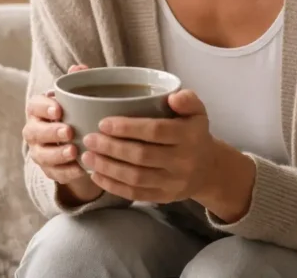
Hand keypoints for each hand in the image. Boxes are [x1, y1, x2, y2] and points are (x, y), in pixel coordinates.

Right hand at [23, 65, 102, 203]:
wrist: (79, 141)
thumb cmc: (76, 113)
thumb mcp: (78, 97)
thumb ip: (77, 82)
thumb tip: (79, 68)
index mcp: (38, 109)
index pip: (34, 106)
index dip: (44, 108)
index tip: (59, 109)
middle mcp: (34, 130)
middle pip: (35, 132)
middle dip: (50, 132)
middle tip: (69, 131)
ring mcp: (39, 152)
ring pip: (42, 155)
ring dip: (57, 154)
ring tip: (73, 152)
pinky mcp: (49, 170)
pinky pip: (54, 173)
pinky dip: (66, 172)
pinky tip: (80, 169)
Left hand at [81, 89, 222, 204]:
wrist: (209, 169)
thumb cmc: (194, 133)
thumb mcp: (197, 112)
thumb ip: (187, 100)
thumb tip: (172, 97)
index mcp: (189, 136)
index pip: (155, 131)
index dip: (127, 128)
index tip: (103, 123)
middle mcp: (183, 161)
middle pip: (141, 156)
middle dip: (111, 148)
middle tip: (89, 139)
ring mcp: (174, 182)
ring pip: (136, 177)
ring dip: (108, 168)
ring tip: (87, 156)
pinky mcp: (165, 198)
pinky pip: (136, 194)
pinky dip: (113, 186)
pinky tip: (96, 175)